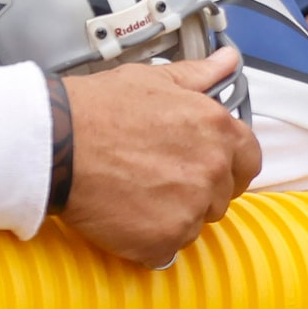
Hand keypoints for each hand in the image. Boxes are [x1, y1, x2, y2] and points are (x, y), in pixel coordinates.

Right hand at [59, 48, 262, 266]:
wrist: (59, 145)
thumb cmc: (100, 109)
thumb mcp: (155, 79)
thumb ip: (199, 75)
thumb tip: (227, 60)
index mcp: (218, 130)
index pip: (248, 160)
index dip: (228, 164)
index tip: (205, 165)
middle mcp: (212, 171)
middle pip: (221, 195)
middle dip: (197, 190)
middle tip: (159, 179)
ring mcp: (190, 209)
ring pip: (195, 223)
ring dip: (174, 215)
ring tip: (137, 194)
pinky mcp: (163, 240)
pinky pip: (168, 248)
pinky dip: (149, 238)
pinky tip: (125, 215)